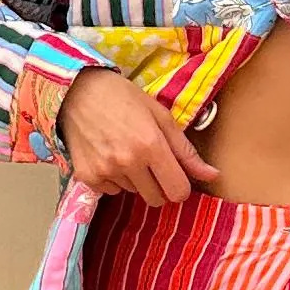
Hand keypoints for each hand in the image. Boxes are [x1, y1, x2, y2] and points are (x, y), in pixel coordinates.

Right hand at [60, 68, 220, 207]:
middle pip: (156, 199)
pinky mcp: (87, 177)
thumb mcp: (161, 116)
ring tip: (124, 151)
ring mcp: (105, 171)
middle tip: (149, 162)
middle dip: (158, 185)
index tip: (174, 174)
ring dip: (134, 179)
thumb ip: (186, 151)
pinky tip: (108, 155)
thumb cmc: (122, 97)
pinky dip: (113, 179)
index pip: (178, 192)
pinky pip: (111, 191)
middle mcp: (128, 162)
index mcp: (151, 145)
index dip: (180, 185)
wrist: (77, 90)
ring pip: (133, 193)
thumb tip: (213, 175)